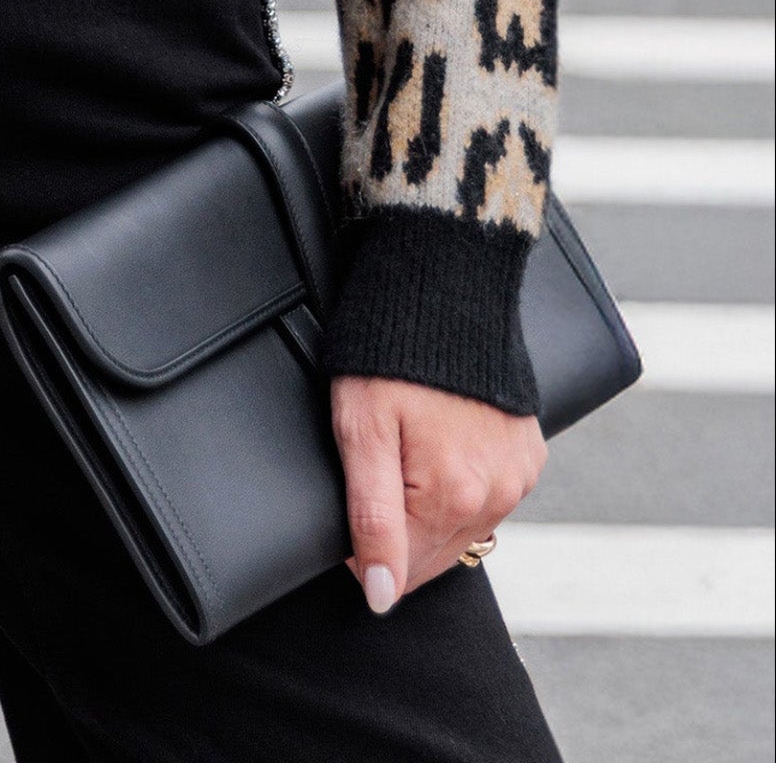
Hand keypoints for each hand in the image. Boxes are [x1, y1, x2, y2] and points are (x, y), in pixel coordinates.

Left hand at [331, 375, 544, 612]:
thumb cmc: (389, 355)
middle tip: (380, 463)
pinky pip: (490, 496)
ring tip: (411, 446)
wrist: (444, 286)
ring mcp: (518, 476)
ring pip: (462, 527)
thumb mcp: (361, 432)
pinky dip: (464, 485)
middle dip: (402, 528)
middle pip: (435, 553)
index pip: (402, 571)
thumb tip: (381, 596)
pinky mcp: (529, 455)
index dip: (365, 547)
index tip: (353, 497)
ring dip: (433, 508)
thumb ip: (372, 521)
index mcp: (453, 496)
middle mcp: (497, 495)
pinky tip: (443, 444)